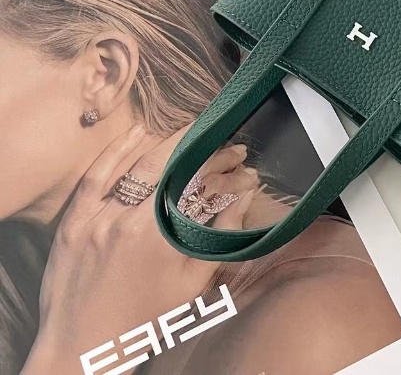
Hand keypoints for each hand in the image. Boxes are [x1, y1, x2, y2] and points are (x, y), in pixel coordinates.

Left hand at [22, 124, 259, 374]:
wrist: (83, 349)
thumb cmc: (143, 320)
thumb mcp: (192, 283)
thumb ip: (220, 235)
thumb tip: (244, 195)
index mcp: (160, 238)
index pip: (202, 187)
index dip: (229, 172)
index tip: (247, 168)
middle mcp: (127, 220)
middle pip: (176, 167)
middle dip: (209, 150)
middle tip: (230, 146)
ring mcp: (96, 217)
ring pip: (140, 163)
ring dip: (174, 142)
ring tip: (198, 131)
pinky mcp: (74, 220)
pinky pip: (97, 174)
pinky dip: (118, 149)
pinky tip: (140, 131)